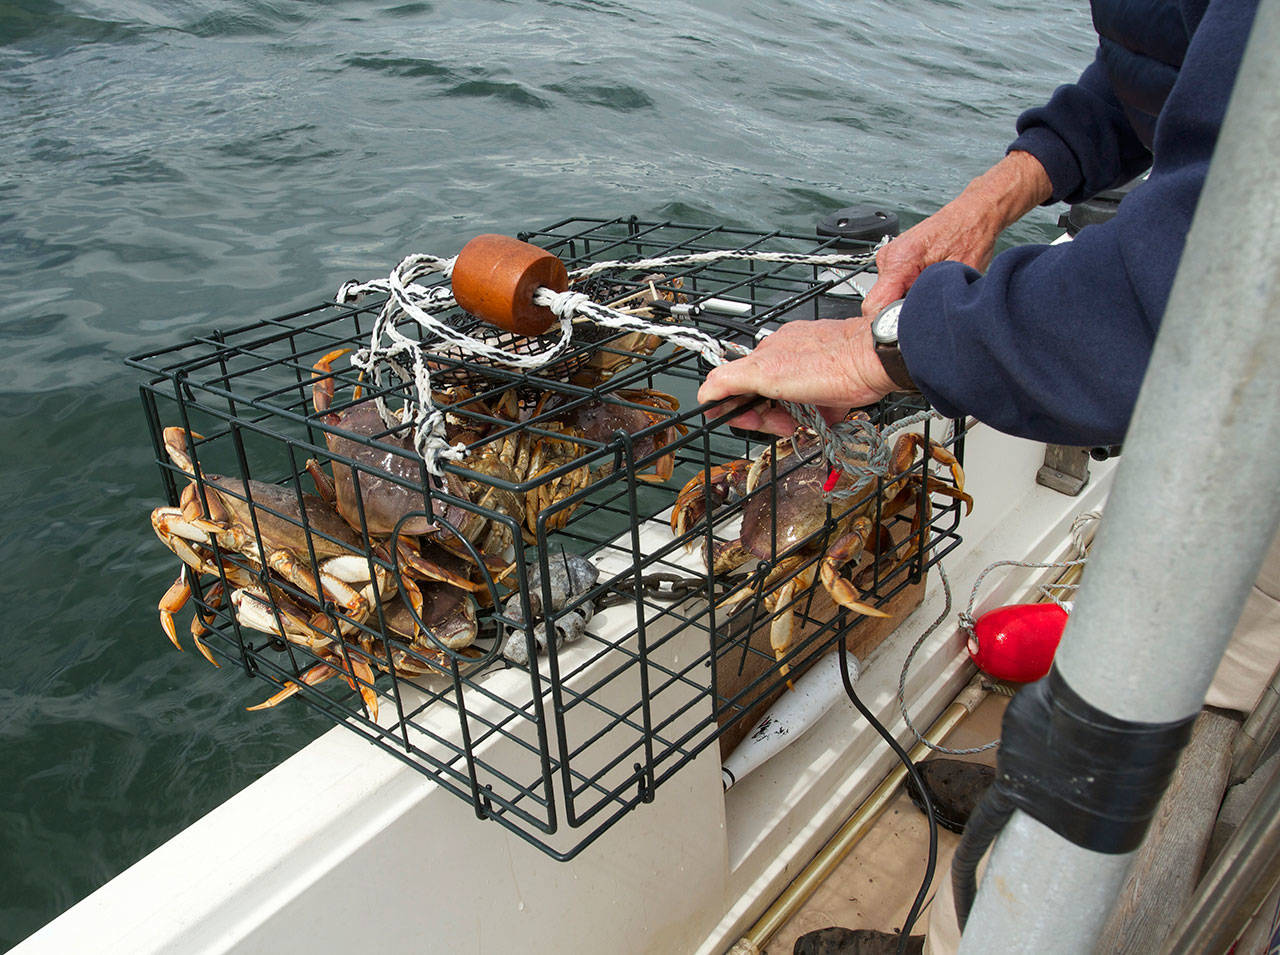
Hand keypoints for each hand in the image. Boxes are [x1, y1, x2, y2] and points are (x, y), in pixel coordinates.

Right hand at [697, 317, 896, 434]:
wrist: (876, 362)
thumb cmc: (830, 363)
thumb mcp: (766, 373)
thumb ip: (729, 380)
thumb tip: (704, 392)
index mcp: (768, 354)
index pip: (736, 383)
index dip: (736, 407)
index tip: (740, 422)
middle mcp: (788, 358)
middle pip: (762, 397)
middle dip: (768, 416)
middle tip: (782, 425)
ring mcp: (811, 371)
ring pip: (788, 404)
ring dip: (791, 417)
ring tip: (805, 420)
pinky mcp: (833, 383)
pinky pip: (814, 406)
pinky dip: (814, 415)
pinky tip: (822, 415)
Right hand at [861, 150, 1052, 318]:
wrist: (973, 214)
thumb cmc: (969, 234)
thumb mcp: (957, 275)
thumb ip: (934, 301)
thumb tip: (921, 325)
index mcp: (901, 259)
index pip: (875, 306)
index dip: (887, 325)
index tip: (903, 334)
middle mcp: (889, 257)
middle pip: (879, 304)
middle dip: (899, 315)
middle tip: (927, 315)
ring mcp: (889, 258)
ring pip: (886, 297)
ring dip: (905, 303)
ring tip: (931, 295)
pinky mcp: (895, 261)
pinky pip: (893, 287)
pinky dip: (907, 294)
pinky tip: (926, 287)